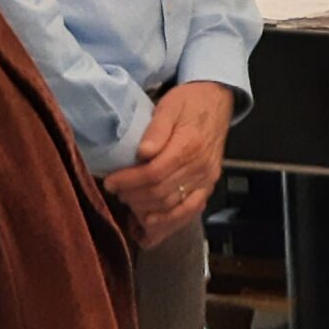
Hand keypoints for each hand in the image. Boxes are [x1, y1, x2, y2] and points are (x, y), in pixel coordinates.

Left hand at [102, 82, 232, 248]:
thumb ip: (156, 129)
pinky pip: (189, 212)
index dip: (129, 181)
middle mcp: (201, 167)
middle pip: (161, 193)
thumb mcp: (169, 106)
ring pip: (174, 207)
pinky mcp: (208, 187)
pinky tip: (150, 228)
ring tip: (129, 205)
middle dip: (133, 197)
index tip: (110, 181)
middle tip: (115, 192)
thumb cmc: (189, 102)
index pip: (155, 173)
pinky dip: (169, 224)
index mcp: (190, 145)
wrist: (217, 101)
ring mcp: (207, 180)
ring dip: (147, 212)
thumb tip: (143, 153)